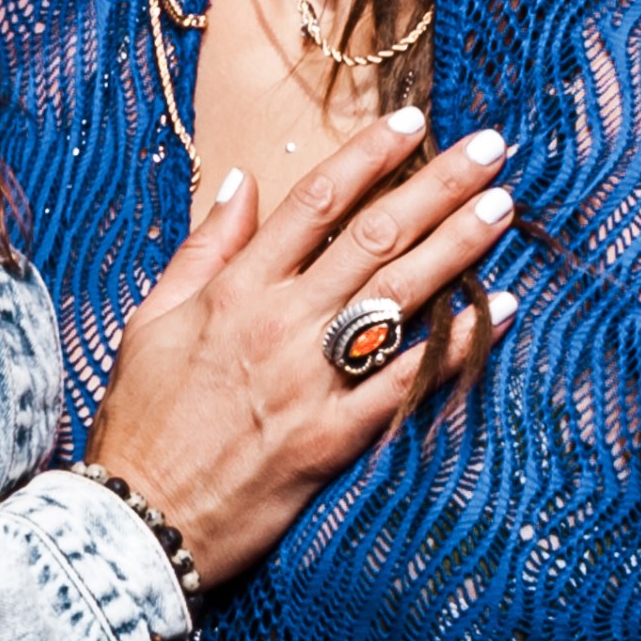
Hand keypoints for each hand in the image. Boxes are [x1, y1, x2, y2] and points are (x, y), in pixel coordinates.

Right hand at [87, 110, 516, 591]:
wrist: (138, 518)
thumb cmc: (141, 420)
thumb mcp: (153, 319)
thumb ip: (203, 250)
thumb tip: (239, 183)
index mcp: (236, 290)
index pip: (314, 203)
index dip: (367, 157)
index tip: (412, 123)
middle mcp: (279, 323)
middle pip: (371, 236)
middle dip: (436, 186)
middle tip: (490, 149)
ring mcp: (310, 380)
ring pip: (397, 297)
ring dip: (457, 246)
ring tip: (503, 207)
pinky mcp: (332, 437)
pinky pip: (405, 382)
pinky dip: (454, 344)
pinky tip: (499, 309)